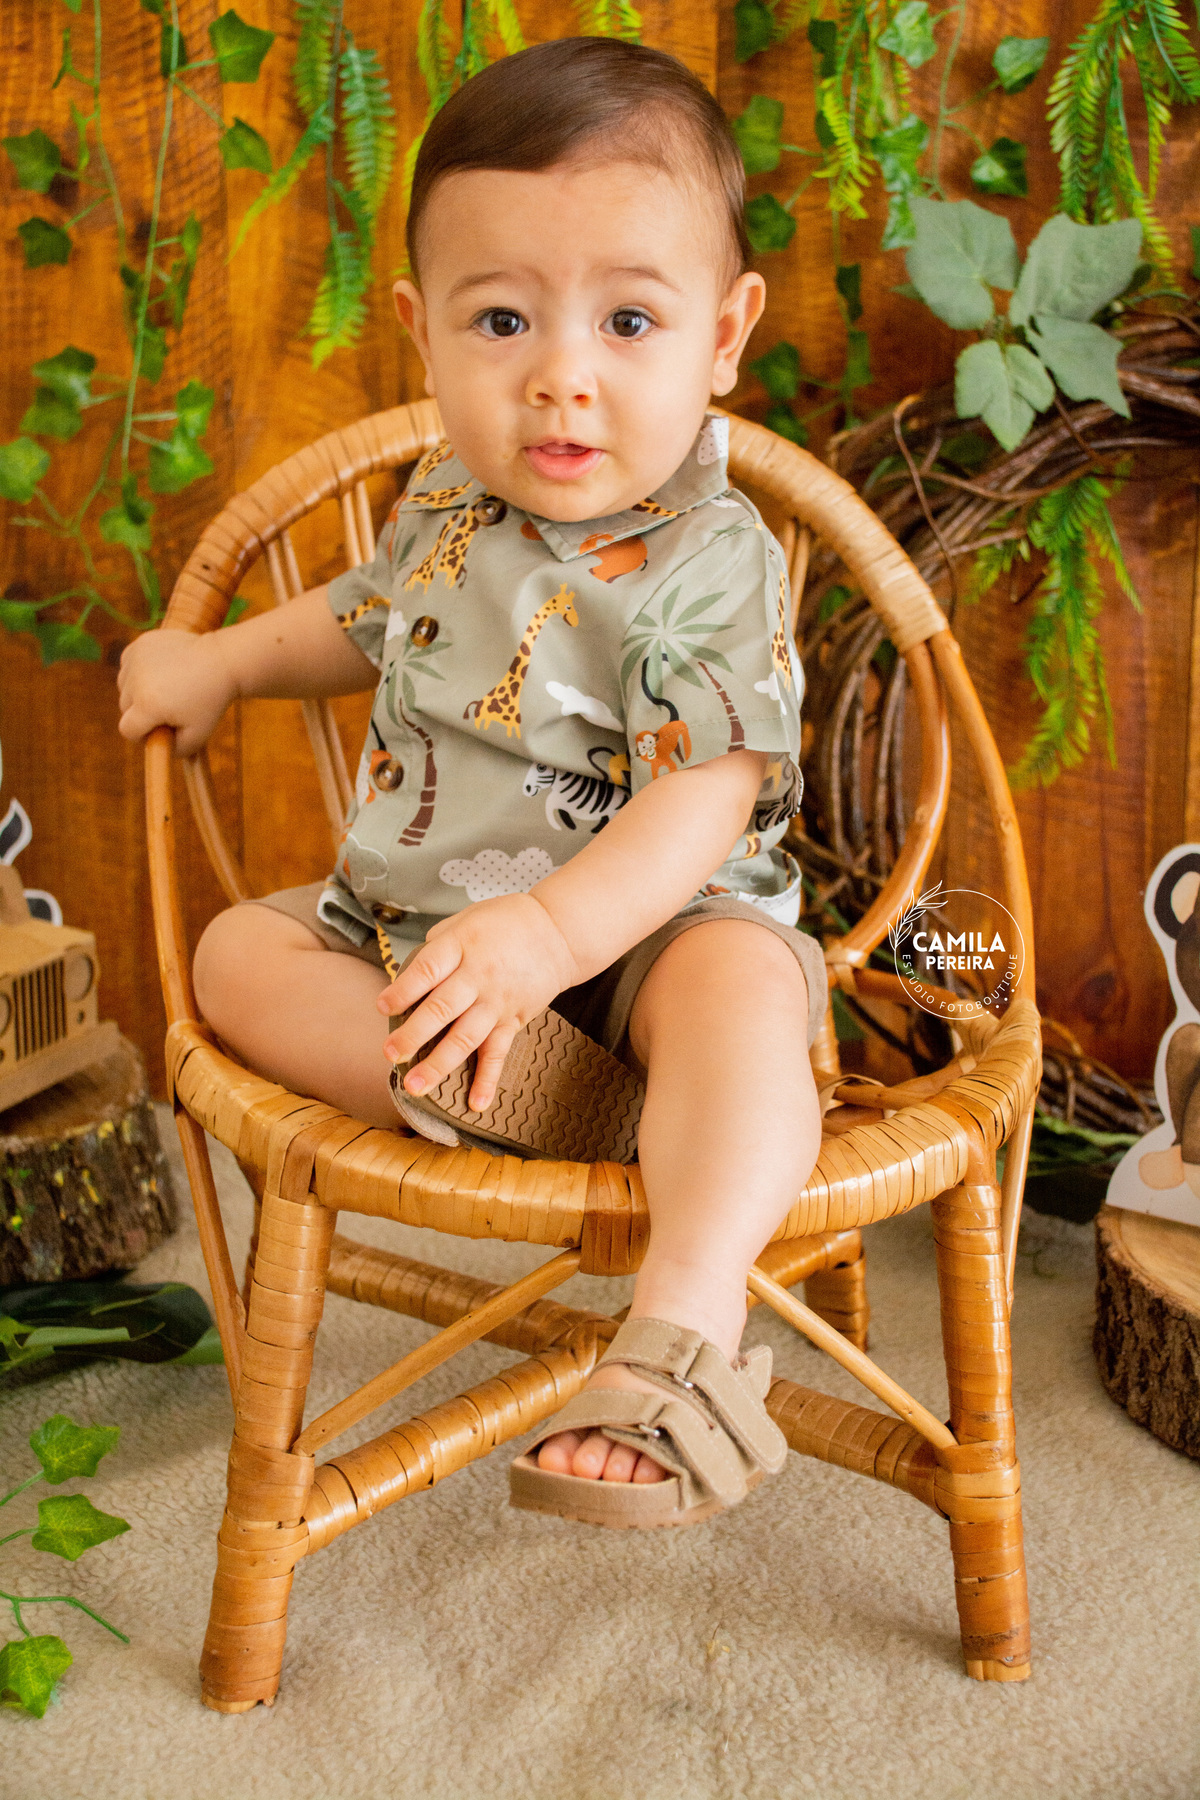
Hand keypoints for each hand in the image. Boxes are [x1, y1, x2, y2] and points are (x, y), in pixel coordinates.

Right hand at [117, 628, 236, 755]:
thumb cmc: (210, 700)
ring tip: (168, 688)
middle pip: (125, 707)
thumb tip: (157, 749)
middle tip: (171, 707)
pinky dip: (139, 671)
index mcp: (148, 705)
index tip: (161, 729)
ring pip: (124, 686)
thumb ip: (176, 750)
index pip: (127, 730)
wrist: (221, 661)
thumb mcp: (198, 734)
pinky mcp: (139, 643)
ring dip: (139, 690)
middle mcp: (136, 681)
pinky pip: (128, 665)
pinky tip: (161, 672)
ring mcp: (136, 659)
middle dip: (142, 712)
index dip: (143, 734)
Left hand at [379, 894, 579, 1111]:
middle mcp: (478, 976)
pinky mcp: (513, 1019)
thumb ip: (436, 946)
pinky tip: (475, 1103)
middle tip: (391, 1054)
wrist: (558, 932)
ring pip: (465, 1037)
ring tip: (416, 1086)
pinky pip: (498, 1053)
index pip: (427, 970)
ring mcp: (497, 1001)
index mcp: (461, 946)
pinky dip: (488, 1080)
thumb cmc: (504, 922)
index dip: (403, 990)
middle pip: (442, 1008)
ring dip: (439, 1064)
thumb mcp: (465, 919)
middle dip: (413, 1035)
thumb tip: (405, 977)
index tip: (382, 1007)